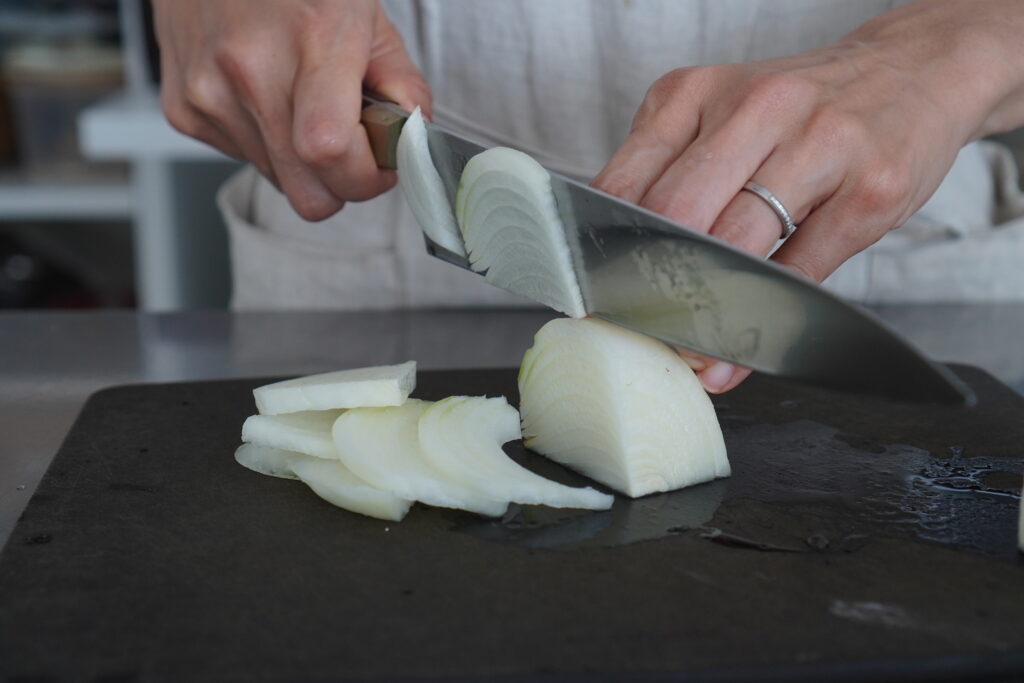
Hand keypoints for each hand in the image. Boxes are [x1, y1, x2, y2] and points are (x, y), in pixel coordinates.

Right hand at [153, 0, 429, 220]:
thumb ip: (401, 83)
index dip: (366, 177)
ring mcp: (208, 93)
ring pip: (279, 183)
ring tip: (300, 103)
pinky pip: (245, 161)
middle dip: (341, 184)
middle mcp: (251, 70)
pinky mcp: (183, 110)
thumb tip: (411, 139)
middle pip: (308, 194)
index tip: (382, 164)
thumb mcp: (366, 14)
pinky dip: (266, 143)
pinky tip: (264, 96)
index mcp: (311, 40)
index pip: (331, 151)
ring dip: (301, 161)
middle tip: (351, 145)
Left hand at [593, 0, 1023, 392]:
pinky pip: (802, 270)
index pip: (626, 183)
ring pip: (737, 245)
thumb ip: (670, 172)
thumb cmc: (805, 108)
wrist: (913, 71)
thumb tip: (615, 259)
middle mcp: (755, 108)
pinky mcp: (869, 190)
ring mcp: (819, 145)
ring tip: (688, 350)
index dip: (603, 250)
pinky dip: (766, 321)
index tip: (596, 295)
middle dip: (651, 285)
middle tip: (640, 329)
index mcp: (697, 93)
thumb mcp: (722, 115)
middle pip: (676, 215)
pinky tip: (744, 351)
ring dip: (705, 314)